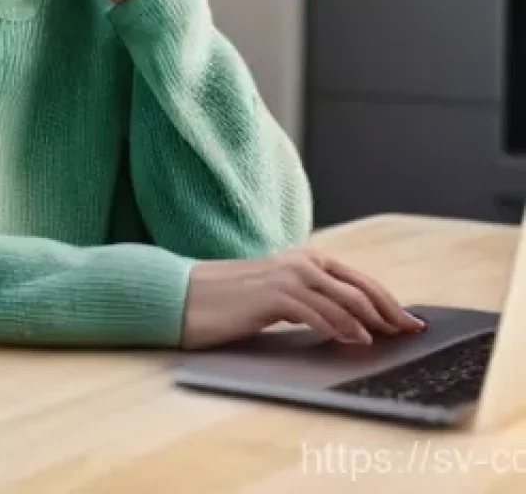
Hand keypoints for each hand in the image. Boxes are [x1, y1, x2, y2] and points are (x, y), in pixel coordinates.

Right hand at [179, 247, 425, 348]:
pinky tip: (354, 340)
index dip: (388, 300)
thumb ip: (310, 299)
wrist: (187, 296)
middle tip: (411, 331)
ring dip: (370, 320)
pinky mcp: (272, 295)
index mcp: (303, 258)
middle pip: (358, 286)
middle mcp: (299, 262)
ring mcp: (286, 276)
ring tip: (387, 339)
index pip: (358, 279)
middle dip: (389, 310)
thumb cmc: (231, 300)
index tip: (410, 321)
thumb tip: (351, 324)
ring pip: (342, 297)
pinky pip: (316, 311)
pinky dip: (340, 326)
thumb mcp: (277, 295)